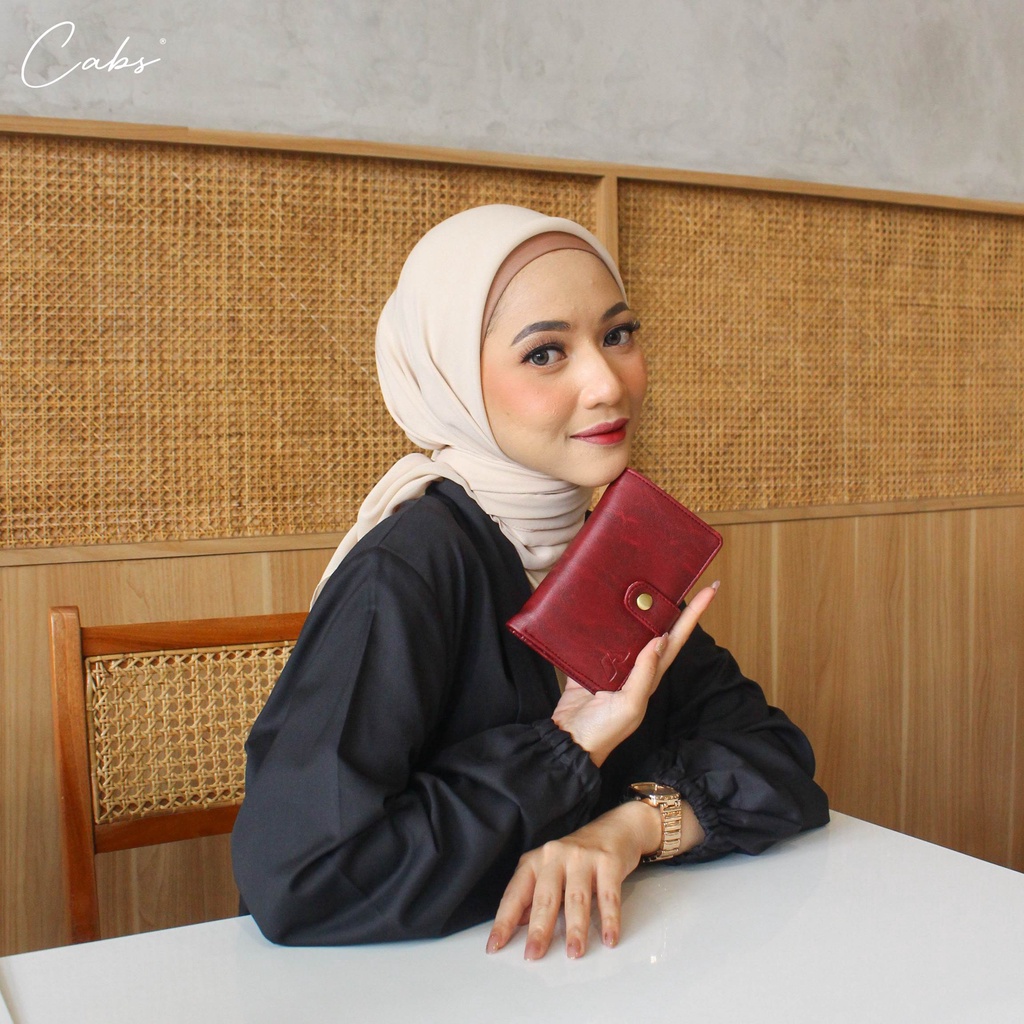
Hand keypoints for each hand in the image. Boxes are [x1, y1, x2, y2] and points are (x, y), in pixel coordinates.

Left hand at [485, 801, 660, 959]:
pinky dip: (609, 919)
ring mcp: (582, 858)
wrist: (616, 828)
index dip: (504, 921)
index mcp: (536, 861)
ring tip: (574, 952)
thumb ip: (534, 896)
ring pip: (576, 898)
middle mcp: (555, 856)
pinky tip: (609, 939)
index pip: (516, 894)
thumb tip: (518, 924)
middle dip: (539, 928)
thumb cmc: (578, 857)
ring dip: (575, 928)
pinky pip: (608, 895)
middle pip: (545, 897)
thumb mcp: (550, 872)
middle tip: (534, 954)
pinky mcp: (608, 862)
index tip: (495, 945)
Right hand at [551, 582, 718, 766]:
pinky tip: (598, 606)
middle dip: (670, 605)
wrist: (569, 743)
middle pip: (656, 628)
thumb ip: (644, 675)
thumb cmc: (604, 731)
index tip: (709, 590)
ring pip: (627, 630)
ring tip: (640, 582)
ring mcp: (611, 665)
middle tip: (680, 577)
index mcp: (650, 676)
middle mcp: (634, 667)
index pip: (676, 639)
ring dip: (633, 610)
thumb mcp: (629, 706)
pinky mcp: (586, 665)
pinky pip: (594, 639)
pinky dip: (597, 624)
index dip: (693, 616)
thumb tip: (661, 639)